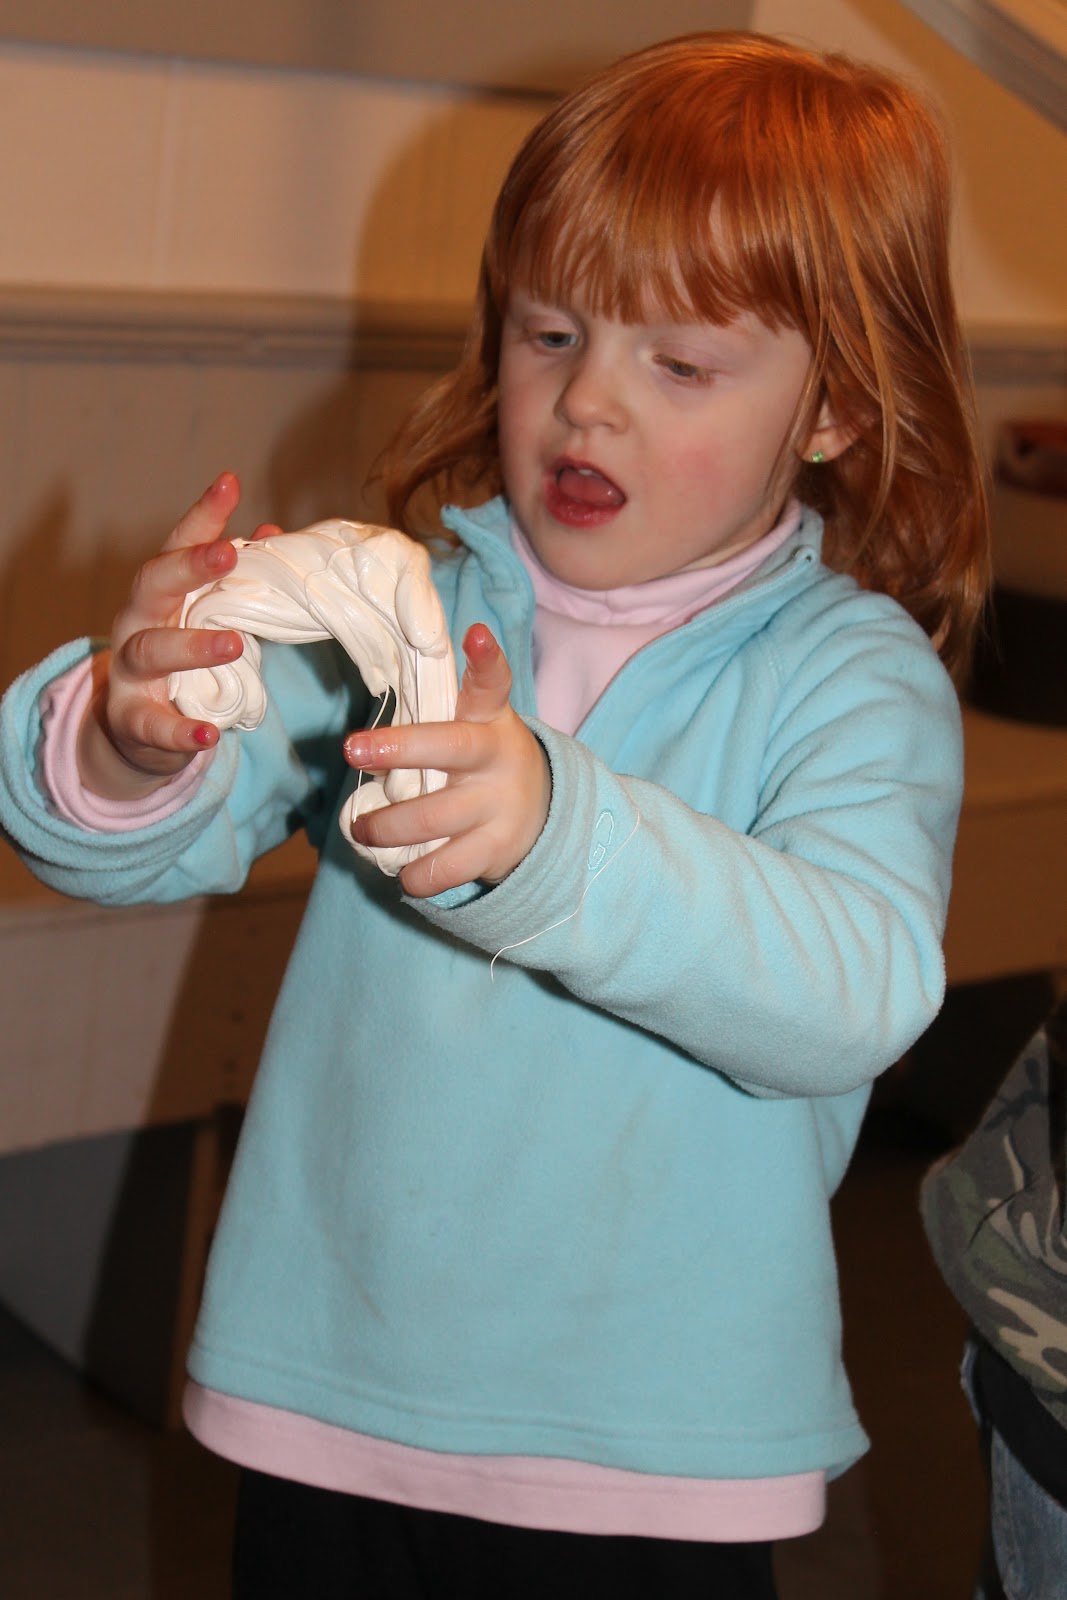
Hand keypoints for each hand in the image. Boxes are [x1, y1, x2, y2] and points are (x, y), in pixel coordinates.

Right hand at [78, 473, 278, 799]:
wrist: (133, 730)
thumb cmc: (179, 661)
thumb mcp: (205, 616)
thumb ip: (235, 581)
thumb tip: (274, 532)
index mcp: (159, 593)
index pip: (177, 544)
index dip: (203, 515)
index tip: (229, 482)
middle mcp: (136, 622)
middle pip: (153, 584)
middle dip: (188, 566)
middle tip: (229, 553)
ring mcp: (129, 672)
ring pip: (152, 650)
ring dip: (193, 645)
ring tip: (235, 644)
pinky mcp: (133, 721)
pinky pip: (154, 725)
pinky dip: (180, 732)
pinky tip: (209, 736)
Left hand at [343, 624, 550, 896]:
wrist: (542, 817)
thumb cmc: (482, 765)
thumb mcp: (473, 729)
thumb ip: (431, 721)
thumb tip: (362, 740)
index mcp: (490, 721)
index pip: (492, 684)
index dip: (485, 659)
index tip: (475, 634)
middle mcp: (498, 759)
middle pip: (451, 749)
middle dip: (400, 749)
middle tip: (350, 748)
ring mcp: (499, 806)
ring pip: (434, 818)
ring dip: (386, 826)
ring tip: (361, 828)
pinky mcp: (495, 850)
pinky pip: (444, 869)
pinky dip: (414, 874)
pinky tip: (403, 870)